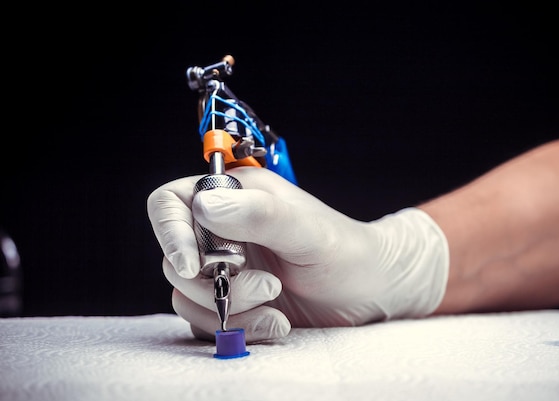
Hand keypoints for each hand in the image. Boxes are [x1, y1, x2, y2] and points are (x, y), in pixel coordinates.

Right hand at [147, 167, 448, 341]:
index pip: (171, 203)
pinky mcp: (233, 303)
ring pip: (187, 295)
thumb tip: (205, 206)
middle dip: (217, 283)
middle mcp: (223, 232)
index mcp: (236, 198)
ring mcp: (226, 270)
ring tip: (275, 309)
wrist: (370, 292)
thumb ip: (260, 216)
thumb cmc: (346, 252)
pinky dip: (237, 329)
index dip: (170, 233)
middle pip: (176, 258)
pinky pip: (206, 322)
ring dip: (229, 310)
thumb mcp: (307, 231)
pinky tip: (276, 326)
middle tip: (268, 287)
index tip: (194, 265)